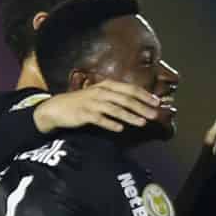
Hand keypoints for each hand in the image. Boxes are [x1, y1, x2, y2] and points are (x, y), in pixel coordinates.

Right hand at [34, 80, 160, 134]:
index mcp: (107, 85)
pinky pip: (100, 119)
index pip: (130, 89)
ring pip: (115, 109)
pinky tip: (120, 129)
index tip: (157, 103)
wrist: (59, 108)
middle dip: (141, 107)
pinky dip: (110, 124)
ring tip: (142, 123)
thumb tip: (138, 103)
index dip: (144, 95)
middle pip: (125, 99)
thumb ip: (117, 97)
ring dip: (130, 116)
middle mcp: (101, 92)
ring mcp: (92, 103)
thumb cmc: (83, 102)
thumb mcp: (100, 94)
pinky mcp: (84, 114)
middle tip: (154, 115)